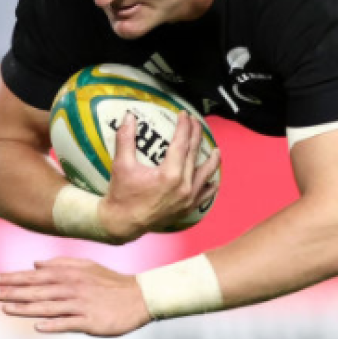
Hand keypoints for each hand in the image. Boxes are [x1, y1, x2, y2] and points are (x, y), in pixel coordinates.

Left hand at [0, 257, 151, 336]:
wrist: (141, 298)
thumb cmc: (111, 283)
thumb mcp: (87, 267)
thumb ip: (61, 264)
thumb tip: (34, 263)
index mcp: (70, 275)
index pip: (35, 276)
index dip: (12, 278)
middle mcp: (73, 288)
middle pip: (37, 291)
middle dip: (11, 292)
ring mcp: (82, 305)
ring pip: (49, 307)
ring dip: (26, 308)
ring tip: (5, 309)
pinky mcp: (91, 321)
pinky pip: (70, 323)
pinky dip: (54, 324)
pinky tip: (38, 326)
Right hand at [99, 112, 220, 240]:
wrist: (123, 223)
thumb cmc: (121, 194)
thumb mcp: (121, 164)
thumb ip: (126, 139)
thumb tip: (129, 116)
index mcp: (169, 174)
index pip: (181, 144)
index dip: (184, 127)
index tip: (185, 115)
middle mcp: (183, 186)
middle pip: (194, 155)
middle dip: (196, 136)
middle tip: (197, 123)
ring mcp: (188, 199)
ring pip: (205, 175)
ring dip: (211, 161)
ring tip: (216, 151)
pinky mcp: (187, 209)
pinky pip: (204, 196)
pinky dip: (210, 187)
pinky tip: (213, 181)